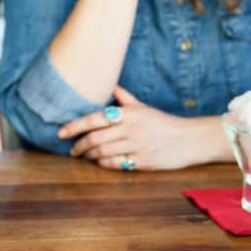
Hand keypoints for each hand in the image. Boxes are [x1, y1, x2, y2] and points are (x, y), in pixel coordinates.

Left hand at [57, 86, 221, 170]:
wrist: (190, 139)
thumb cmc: (164, 123)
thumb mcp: (144, 108)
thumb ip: (125, 99)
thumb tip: (112, 86)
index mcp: (128, 113)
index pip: (94, 119)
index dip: (74, 126)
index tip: (60, 132)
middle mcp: (130, 129)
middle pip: (95, 139)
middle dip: (79, 146)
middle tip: (72, 150)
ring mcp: (136, 146)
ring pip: (103, 153)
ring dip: (90, 156)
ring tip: (85, 156)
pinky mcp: (142, 162)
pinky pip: (116, 164)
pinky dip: (104, 164)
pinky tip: (101, 162)